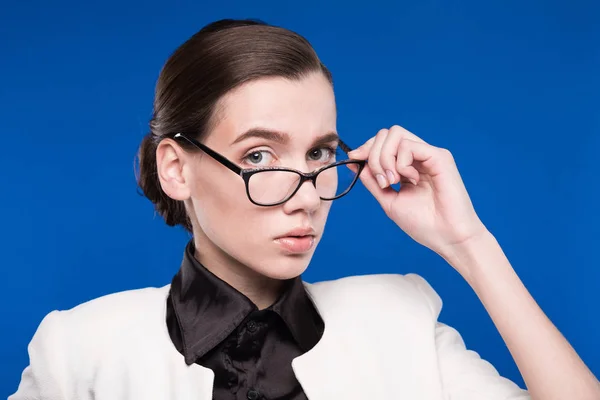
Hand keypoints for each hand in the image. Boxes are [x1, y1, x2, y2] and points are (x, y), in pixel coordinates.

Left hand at [347, 125, 487, 260]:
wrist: (447, 237)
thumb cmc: (423, 224)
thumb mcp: (388, 199)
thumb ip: (372, 180)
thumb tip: (354, 161)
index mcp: (407, 166)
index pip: (382, 142)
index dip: (366, 148)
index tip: (355, 159)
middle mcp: (418, 157)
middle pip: (386, 134)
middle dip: (373, 154)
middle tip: (382, 181)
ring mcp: (429, 154)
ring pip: (395, 134)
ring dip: (384, 158)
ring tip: (393, 181)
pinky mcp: (440, 156)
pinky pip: (408, 145)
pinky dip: (400, 163)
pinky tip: (410, 180)